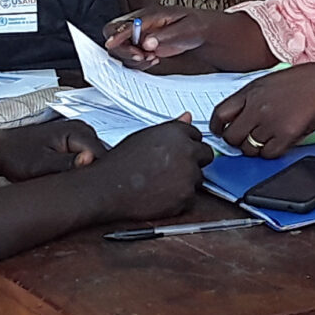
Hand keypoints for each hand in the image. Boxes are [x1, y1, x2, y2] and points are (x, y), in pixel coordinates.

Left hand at [0, 117, 106, 179]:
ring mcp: (78, 135)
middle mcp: (81, 129)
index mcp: (77, 131)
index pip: (103, 158)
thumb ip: (67, 163)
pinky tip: (66, 177)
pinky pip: (86, 159)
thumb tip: (90, 160)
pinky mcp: (73, 142)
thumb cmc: (15, 156)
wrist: (0, 150)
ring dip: (86, 174)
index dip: (96, 178)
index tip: (86, 191)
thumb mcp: (41, 165)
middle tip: (73, 188)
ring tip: (66, 181)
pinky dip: (80, 170)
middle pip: (102, 159)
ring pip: (95, 161)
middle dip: (91, 176)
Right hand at [88, 118, 213, 220]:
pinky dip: (180, 198)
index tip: (175, 152)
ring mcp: (188, 174)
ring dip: (186, 180)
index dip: (185, 144)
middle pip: (206, 154)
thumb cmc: (120, 164)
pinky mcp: (186, 196)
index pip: (196, 134)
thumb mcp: (145, 137)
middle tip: (171, 169)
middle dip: (194, 161)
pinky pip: (191, 197)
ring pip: (198, 177)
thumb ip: (171, 128)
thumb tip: (187, 117)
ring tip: (161, 182)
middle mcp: (186, 151)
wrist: (108, 189)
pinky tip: (161, 194)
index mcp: (175, 132)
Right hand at [104, 6, 213, 66]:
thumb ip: (166, 35)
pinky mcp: (141, 48)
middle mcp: (138, 25)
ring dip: (132, 59)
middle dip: (122, 50)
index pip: (124, 24)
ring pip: (120, 50)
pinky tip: (154, 59)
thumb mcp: (186, 28)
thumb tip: (146, 43)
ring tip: (153, 58)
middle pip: (113, 36)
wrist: (200, 31)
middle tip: (141, 56)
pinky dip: (138, 64)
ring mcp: (138, 37)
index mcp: (148, 15)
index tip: (113, 44)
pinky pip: (130, 59)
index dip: (117, 36)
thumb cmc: (194, 26)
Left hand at [210, 63, 314, 157]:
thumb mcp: (266, 83)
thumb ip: (249, 99)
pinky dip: (270, 152)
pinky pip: (267, 154)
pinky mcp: (284, 135)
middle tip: (245, 140)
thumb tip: (236, 117)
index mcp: (249, 92)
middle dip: (236, 142)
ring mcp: (270, 123)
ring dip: (254, 148)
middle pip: (231, 136)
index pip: (219, 114)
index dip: (217, 127)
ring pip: (248, 148)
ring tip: (265, 139)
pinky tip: (278, 142)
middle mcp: (256, 108)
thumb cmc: (300, 84)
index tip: (219, 131)